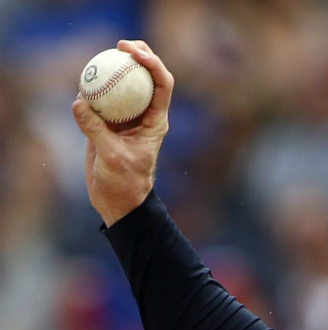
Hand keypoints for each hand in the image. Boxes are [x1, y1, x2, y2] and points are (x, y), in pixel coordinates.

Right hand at [71, 39, 173, 226]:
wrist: (119, 200)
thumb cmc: (125, 182)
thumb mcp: (112, 156)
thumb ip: (96, 130)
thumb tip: (79, 103)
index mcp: (156, 120)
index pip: (162, 84)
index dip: (153, 64)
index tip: (134, 53)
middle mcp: (144, 114)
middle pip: (146, 77)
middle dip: (138, 55)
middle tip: (120, 44)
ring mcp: (125, 117)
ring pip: (124, 84)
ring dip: (115, 68)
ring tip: (102, 56)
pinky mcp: (107, 123)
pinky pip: (101, 98)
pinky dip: (93, 88)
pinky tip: (83, 81)